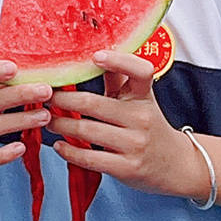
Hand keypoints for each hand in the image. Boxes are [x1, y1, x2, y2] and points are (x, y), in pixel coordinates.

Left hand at [46, 49, 207, 199]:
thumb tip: (90, 53)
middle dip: (61, 100)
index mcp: (144, 96)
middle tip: (43, 97)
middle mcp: (141, 117)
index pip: (141, 72)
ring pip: (85, 130)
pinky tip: (59, 146)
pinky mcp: (127, 167)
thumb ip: (118, 78)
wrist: (176, 164)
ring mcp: (135, 144)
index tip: (95, 56)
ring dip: (59, 124)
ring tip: (46, 120)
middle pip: (92, 103)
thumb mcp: (138, 99)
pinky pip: (90, 158)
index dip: (119, 61)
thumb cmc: (147, 125)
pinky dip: (69, 151)